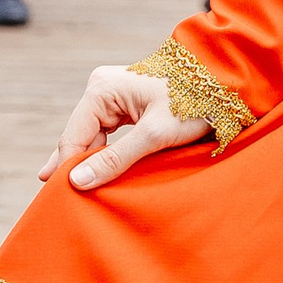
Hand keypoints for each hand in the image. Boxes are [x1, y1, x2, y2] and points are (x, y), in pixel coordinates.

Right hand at [42, 65, 208, 191]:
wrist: (223, 82)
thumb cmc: (193, 103)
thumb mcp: (155, 135)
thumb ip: (116, 160)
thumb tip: (77, 182)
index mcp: (101, 90)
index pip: (73, 137)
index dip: (67, 169)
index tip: (59, 198)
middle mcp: (100, 88)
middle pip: (80, 136)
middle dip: (75, 166)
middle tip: (59, 200)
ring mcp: (112, 94)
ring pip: (93, 136)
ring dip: (90, 161)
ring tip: (74, 193)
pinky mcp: (125, 102)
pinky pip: (108, 133)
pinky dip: (104, 153)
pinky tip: (97, 173)